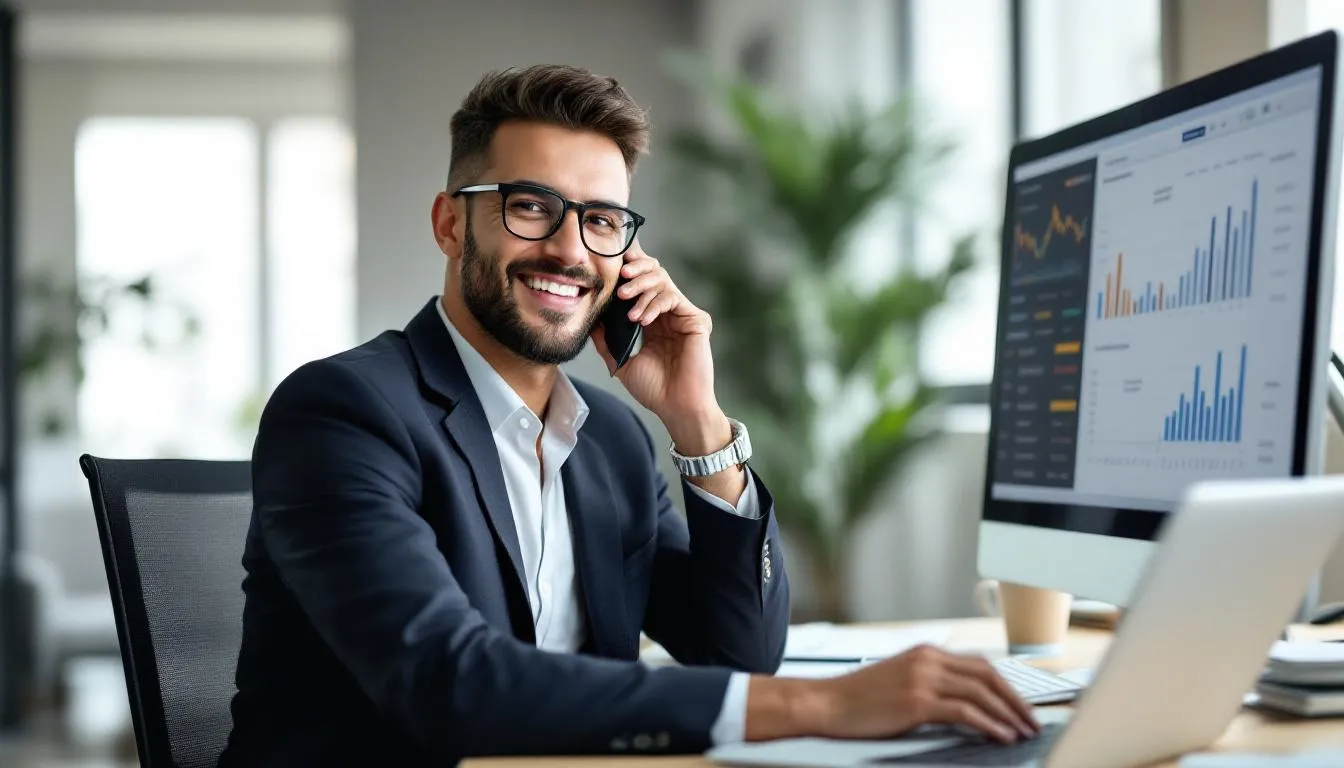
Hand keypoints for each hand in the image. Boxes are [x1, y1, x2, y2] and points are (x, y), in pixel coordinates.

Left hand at [590, 244, 721, 447]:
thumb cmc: (653, 390)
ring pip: (662, 280)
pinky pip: (672, 297)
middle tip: (619, 276)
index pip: (641, 284)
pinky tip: (641, 319)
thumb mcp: (619, 361)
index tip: (610, 264)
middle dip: (634, 270)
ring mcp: (683, 315)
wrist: (675, 407)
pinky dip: (654, 303)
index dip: (629, 270)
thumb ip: (605, 339)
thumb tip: (588, 318)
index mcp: (652, 320)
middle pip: (654, 273)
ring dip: (640, 286)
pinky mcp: (696, 320)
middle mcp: (668, 314)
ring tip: (625, 300)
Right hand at [745, 645, 1039, 743]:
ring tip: (1022, 732)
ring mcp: (923, 679)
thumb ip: (930, 681)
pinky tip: (1001, 735)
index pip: (980, 665)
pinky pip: (965, 711)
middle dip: (1015, 700)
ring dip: (1008, 714)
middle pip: (988, 675)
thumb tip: (963, 700)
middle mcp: (929, 660)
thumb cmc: (859, 698)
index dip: (1006, 686)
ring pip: (981, 693)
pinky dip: (989, 723)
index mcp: (927, 652)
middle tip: (1032, 720)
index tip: (1021, 705)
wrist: (827, 702)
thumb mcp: (900, 679)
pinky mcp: (917, 701)